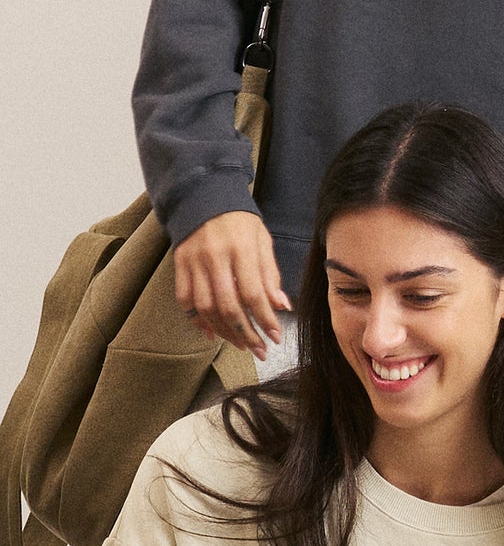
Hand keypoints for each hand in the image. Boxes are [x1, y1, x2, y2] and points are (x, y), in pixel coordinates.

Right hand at [174, 211, 289, 357]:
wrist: (202, 195)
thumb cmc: (239, 221)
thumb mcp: (262, 240)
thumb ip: (270, 274)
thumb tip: (281, 306)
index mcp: (240, 249)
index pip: (253, 294)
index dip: (265, 320)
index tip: (276, 338)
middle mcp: (215, 257)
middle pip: (228, 306)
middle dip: (246, 334)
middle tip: (260, 351)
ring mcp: (194, 261)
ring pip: (206, 307)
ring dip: (224, 332)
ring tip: (241, 345)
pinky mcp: (180, 264)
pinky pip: (185, 300)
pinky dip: (197, 321)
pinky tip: (213, 333)